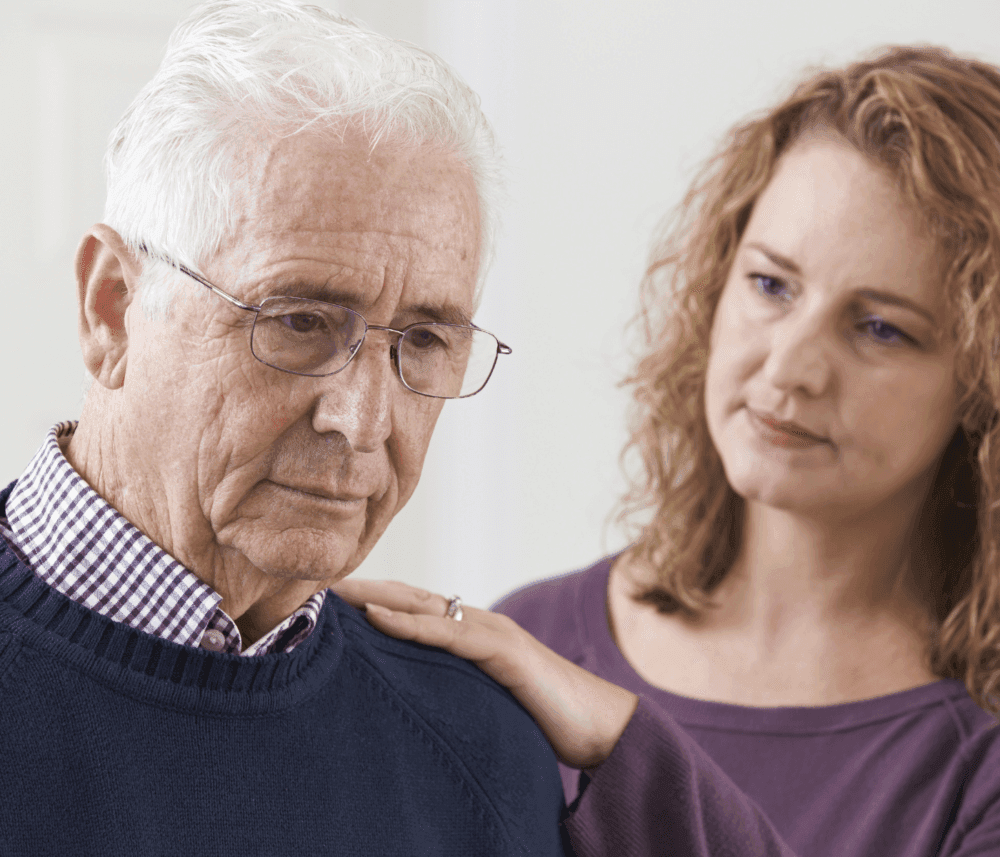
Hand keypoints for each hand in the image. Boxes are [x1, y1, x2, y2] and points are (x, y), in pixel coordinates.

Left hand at [330, 578, 638, 768]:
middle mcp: (479, 624)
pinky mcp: (504, 653)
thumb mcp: (487, 701)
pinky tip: (376, 617)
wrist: (602, 727)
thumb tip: (416, 703)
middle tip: (315, 587)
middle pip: (410, 597)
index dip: (373, 599)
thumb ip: (456, 690)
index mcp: (473, 634)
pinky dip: (409, 624)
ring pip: (423, 607)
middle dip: (363, 589)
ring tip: (331, 592)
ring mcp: (492, 633)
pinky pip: (448, 636)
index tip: (328, 601)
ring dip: (374, 596)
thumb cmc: (546, 718)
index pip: (414, 609)